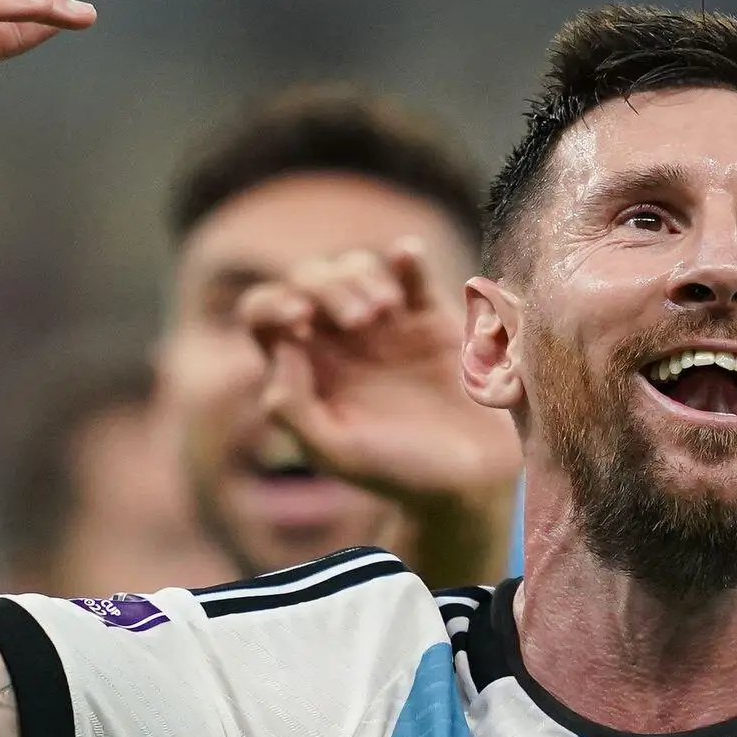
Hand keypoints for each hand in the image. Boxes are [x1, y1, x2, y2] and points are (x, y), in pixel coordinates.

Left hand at [238, 241, 520, 580]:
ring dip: (362, 276)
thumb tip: (284, 344)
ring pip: (354, 267)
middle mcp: (338, 342)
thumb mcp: (335, 452)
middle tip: (360, 321)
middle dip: (328, 288)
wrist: (471, 480)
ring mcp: (384, 325)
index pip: (265, 315)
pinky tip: (405, 256)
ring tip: (385, 310)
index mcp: (305, 370)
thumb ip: (292, 406)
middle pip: (308, 280)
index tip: (300, 320)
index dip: (273, 304)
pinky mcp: (428, 318)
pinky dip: (406, 257)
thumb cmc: (399, 474)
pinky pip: (410, 272)